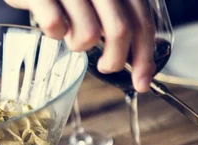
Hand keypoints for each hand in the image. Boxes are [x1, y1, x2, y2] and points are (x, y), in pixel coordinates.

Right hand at [5, 0, 155, 92]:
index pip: (142, 23)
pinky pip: (55, 26)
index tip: (141, 83)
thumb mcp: (100, 1)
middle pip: (120, 31)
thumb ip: (121, 20)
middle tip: (106, 66)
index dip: (145, 58)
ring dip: (80, 45)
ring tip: (70, 34)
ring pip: (89, 33)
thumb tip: (142, 66)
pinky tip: (52, 24)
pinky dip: (54, 34)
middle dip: (115, 60)